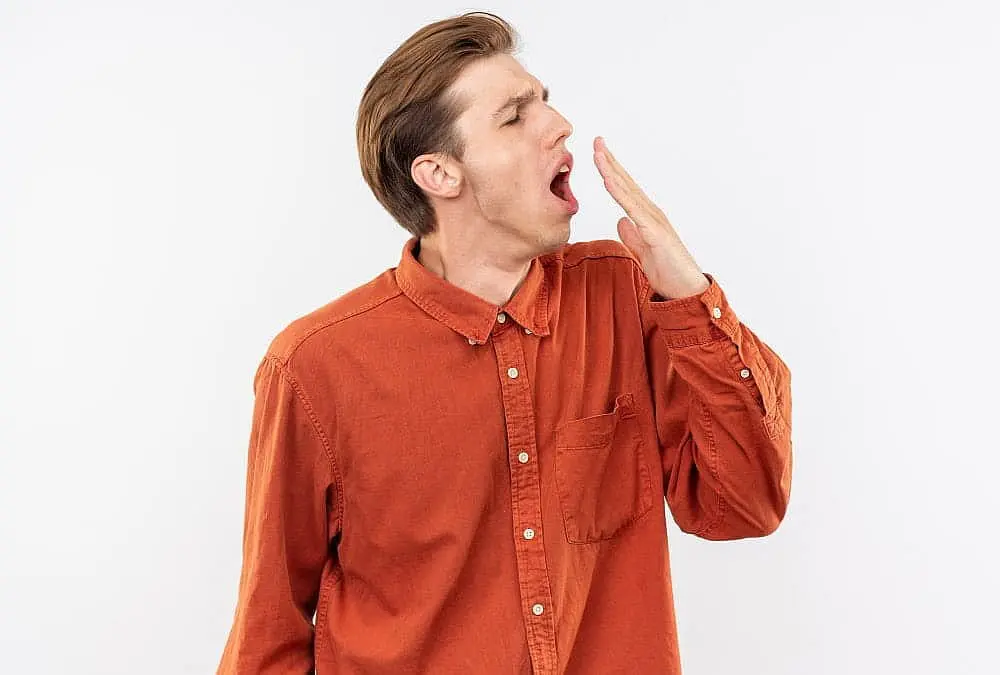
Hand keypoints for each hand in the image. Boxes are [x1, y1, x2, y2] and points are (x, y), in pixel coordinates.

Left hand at [593, 136, 709, 299]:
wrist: (687, 290)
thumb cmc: (668, 272)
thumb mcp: (643, 252)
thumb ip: (632, 236)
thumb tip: (620, 221)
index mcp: (646, 217)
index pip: (625, 189)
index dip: (611, 170)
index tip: (598, 153)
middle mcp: (651, 213)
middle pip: (626, 182)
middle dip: (610, 161)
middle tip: (597, 140)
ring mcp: (654, 221)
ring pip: (628, 191)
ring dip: (612, 171)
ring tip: (599, 153)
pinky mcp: (655, 233)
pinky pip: (633, 209)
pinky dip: (620, 194)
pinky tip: (609, 181)